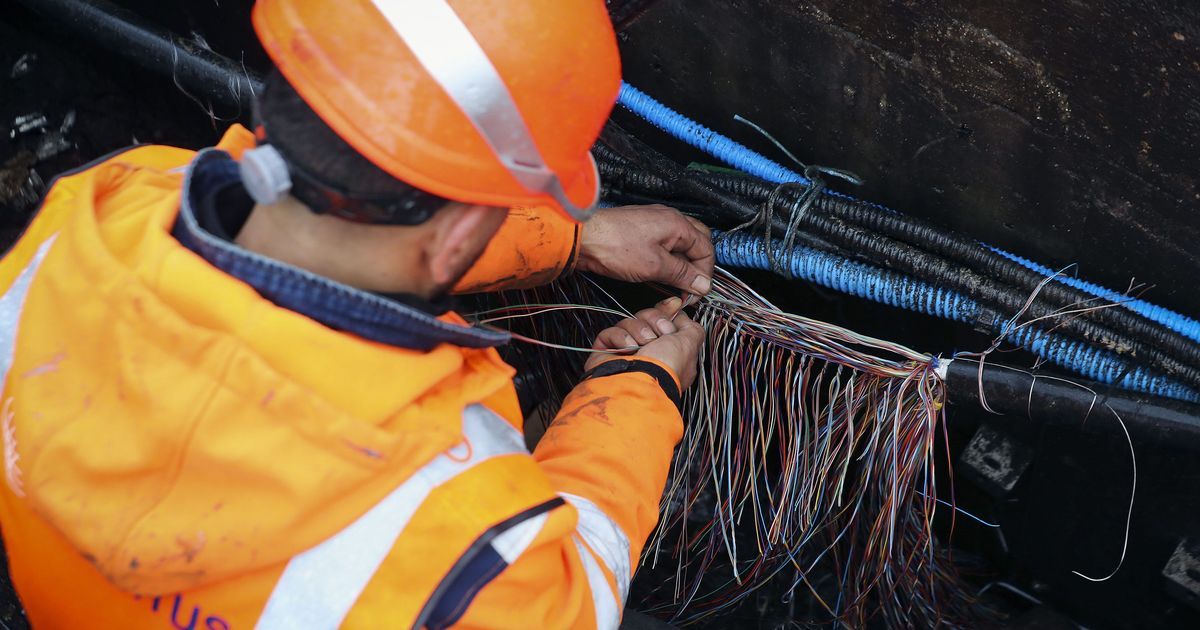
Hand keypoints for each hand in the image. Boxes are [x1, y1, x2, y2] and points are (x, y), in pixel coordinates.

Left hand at [577, 204, 713, 296]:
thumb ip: (682, 274)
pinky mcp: (641, 231)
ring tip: (674, 284)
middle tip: (689, 288)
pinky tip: (660, 273)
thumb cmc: (615, 246)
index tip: (696, 293)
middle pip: (697, 243)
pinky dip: (667, 260)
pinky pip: (664, 244)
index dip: (704, 273)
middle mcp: (669, 219)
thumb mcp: (654, 266)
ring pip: (679, 245)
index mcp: (678, 224)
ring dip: (681, 264)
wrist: (583, 238)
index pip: (706, 249)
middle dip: (697, 267)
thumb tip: (703, 284)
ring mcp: (654, 223)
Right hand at [585, 297, 704, 389]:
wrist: (640, 382)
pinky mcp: (606, 353)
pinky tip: (626, 349)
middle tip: (657, 335)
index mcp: (668, 351)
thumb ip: (691, 327)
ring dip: (638, 330)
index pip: (664, 320)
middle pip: (646, 317)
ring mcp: (625, 353)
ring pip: (629, 322)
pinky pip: (610, 332)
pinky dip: (620, 338)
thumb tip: (682, 315)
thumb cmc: (666, 368)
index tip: (675, 305)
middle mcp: (648, 352)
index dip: (668, 311)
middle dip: (654, 320)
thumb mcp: (690, 344)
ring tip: (641, 346)